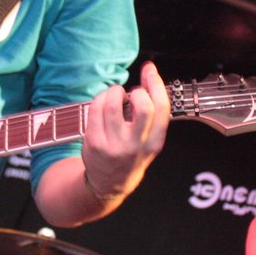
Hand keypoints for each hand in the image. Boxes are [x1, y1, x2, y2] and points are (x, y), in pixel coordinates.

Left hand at [80, 61, 170, 200]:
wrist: (109, 184)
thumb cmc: (130, 156)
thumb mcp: (149, 142)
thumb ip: (152, 117)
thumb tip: (149, 78)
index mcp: (154, 143)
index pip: (161, 108)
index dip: (156, 84)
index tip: (149, 70)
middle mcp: (136, 145)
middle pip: (142, 106)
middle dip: (137, 91)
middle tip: (132, 94)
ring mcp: (113, 144)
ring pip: (113, 104)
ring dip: (114, 92)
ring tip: (115, 96)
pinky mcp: (94, 141)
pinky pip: (95, 109)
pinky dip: (100, 99)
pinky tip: (103, 103)